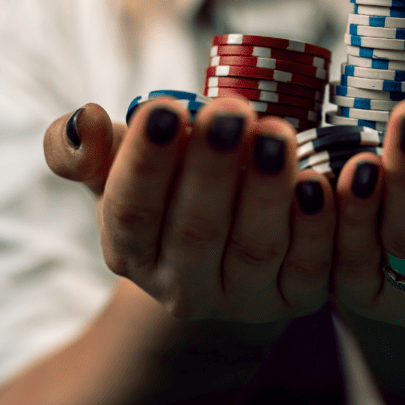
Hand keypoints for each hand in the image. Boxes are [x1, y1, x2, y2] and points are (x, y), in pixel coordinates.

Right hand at [43, 97, 337, 323]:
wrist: (229, 246)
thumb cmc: (171, 189)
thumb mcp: (120, 167)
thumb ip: (85, 147)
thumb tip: (84, 119)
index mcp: (131, 252)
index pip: (131, 210)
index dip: (147, 162)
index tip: (165, 108)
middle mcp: (182, 287)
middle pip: (196, 230)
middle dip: (212, 168)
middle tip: (230, 111)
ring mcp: (243, 297)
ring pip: (255, 246)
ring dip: (266, 189)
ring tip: (276, 134)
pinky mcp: (297, 295)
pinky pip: (311, 264)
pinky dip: (318, 224)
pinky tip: (320, 180)